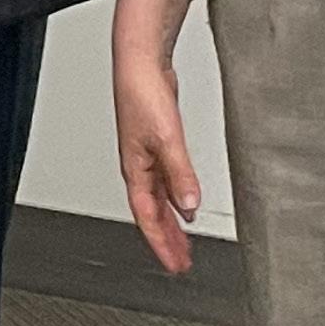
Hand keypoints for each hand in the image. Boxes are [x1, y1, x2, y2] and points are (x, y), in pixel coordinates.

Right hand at [109, 0, 204, 273]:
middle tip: (181, 262)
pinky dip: (175, 196)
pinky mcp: (157, 142)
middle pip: (152, 213)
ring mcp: (146, 154)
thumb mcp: (167, 138)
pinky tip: (186, 199)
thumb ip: (180, 173)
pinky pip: (165, 180)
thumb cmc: (141, 92)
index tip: (175, 265)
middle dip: (166, 239)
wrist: (139, 59)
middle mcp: (138, 166)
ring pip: (159, 198)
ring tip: (185, 240)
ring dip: (172, 220)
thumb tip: (189, 206)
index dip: (162, 244)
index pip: (147, 217)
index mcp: (135, 169)